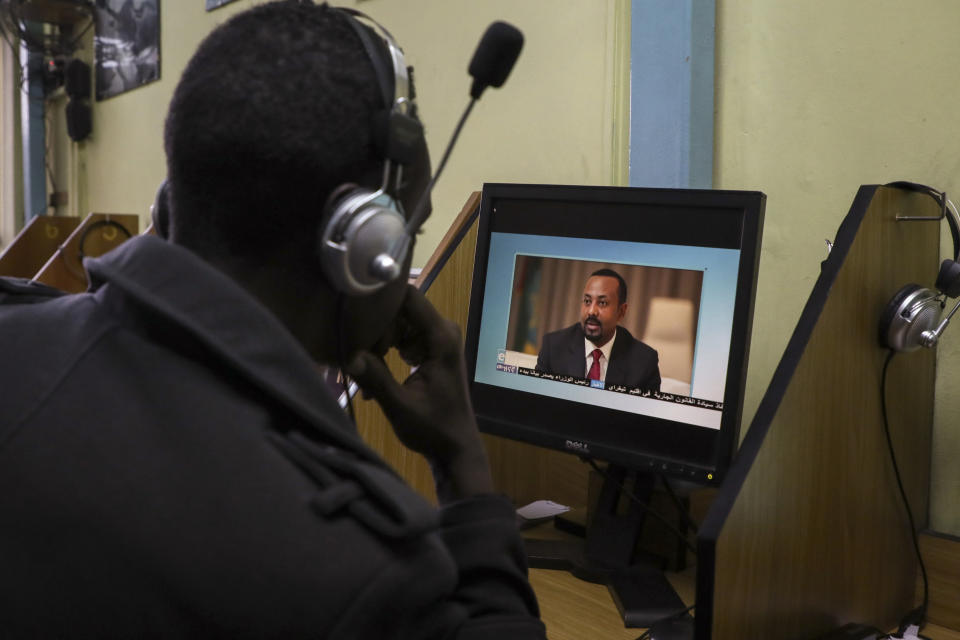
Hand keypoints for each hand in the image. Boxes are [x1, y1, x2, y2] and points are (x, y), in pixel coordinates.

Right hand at [345, 285, 492, 502]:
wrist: (455, 447)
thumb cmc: (433, 429)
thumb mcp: (399, 407)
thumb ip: (375, 377)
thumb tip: (349, 355)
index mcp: (441, 337)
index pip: (408, 296)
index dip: (380, 300)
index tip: (355, 315)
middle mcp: (442, 330)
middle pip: (398, 309)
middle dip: (375, 330)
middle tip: (359, 358)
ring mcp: (437, 337)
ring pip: (396, 322)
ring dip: (377, 343)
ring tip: (366, 372)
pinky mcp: (429, 347)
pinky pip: (400, 335)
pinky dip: (385, 351)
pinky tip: (375, 374)